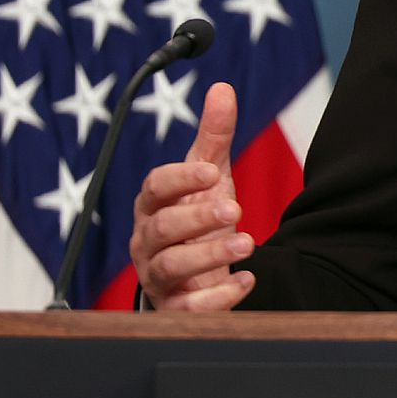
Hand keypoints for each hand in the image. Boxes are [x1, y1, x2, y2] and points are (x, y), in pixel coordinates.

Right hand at [128, 82, 254, 310]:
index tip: (212, 171)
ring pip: (170, 267)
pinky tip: (246, 281)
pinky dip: (216, 298)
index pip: (155, 188)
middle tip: (236, 209)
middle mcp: (148, 241)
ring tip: (248, 243)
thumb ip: (214, 138)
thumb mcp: (208, 178)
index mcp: (153, 206)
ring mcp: (158, 277)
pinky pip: (187, 308)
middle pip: (162, 229)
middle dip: (198, 219)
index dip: (180, 179)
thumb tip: (222, 88)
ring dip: (209, 255)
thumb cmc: (195, 220)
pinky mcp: (175, 308)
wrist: (194, 276)